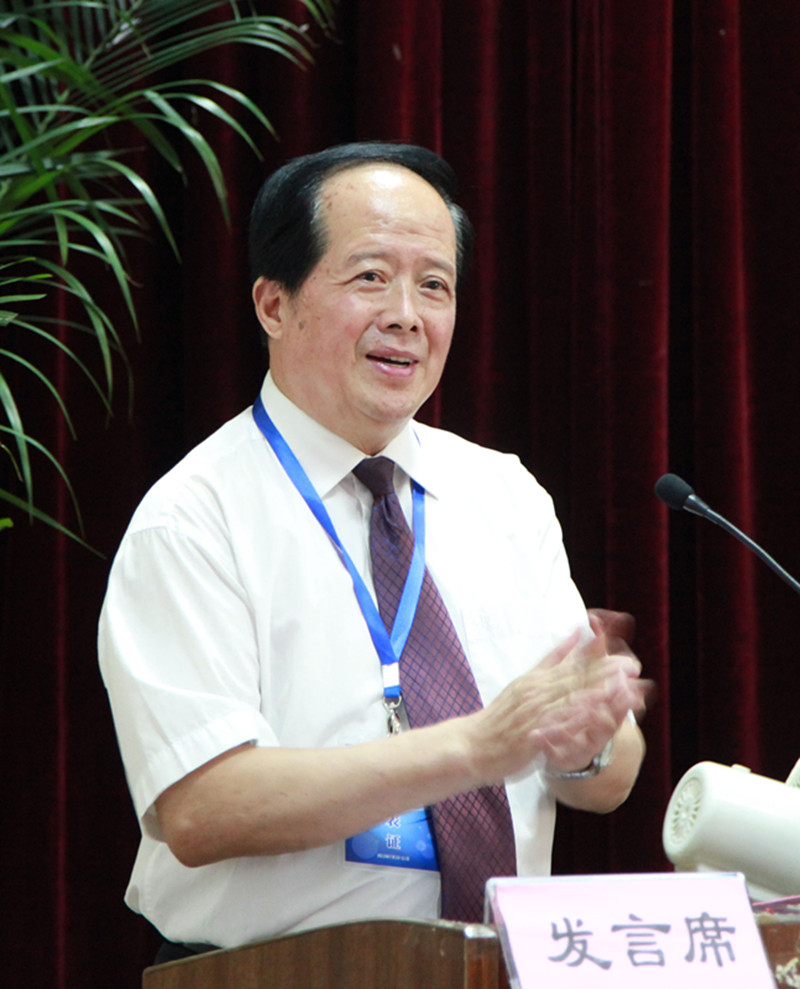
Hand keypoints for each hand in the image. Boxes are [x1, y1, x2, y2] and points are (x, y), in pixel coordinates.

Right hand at [463, 622, 649, 783]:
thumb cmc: (498, 718)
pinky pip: (557, 727)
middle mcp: (536, 693)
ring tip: (622, 689)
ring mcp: (533, 713)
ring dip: (598, 694)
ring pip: (569, 701)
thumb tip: (574, 635)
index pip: (572, 667)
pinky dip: (577, 721)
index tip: (625, 655)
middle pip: (575, 680)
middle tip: (632, 667)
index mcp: (536, 680)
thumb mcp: (524, 681)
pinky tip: (595, 718)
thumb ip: (551, 660)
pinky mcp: (531, 735)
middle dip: (605, 673)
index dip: (600, 661)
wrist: (471, 745)